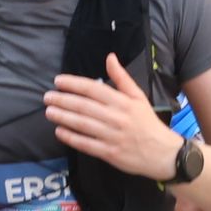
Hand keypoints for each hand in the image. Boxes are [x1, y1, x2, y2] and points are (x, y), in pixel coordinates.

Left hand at [43, 56, 177, 176]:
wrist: (163, 153)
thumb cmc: (148, 123)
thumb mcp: (139, 97)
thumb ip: (122, 78)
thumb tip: (110, 57)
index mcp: (123, 102)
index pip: (94, 89)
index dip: (74, 84)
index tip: (58, 81)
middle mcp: (116, 118)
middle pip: (84, 106)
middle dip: (63, 100)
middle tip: (47, 97)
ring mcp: (112, 136)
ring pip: (83, 124)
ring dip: (63, 117)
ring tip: (49, 112)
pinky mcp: (109, 153)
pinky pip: (86, 144)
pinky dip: (71, 137)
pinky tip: (59, 131)